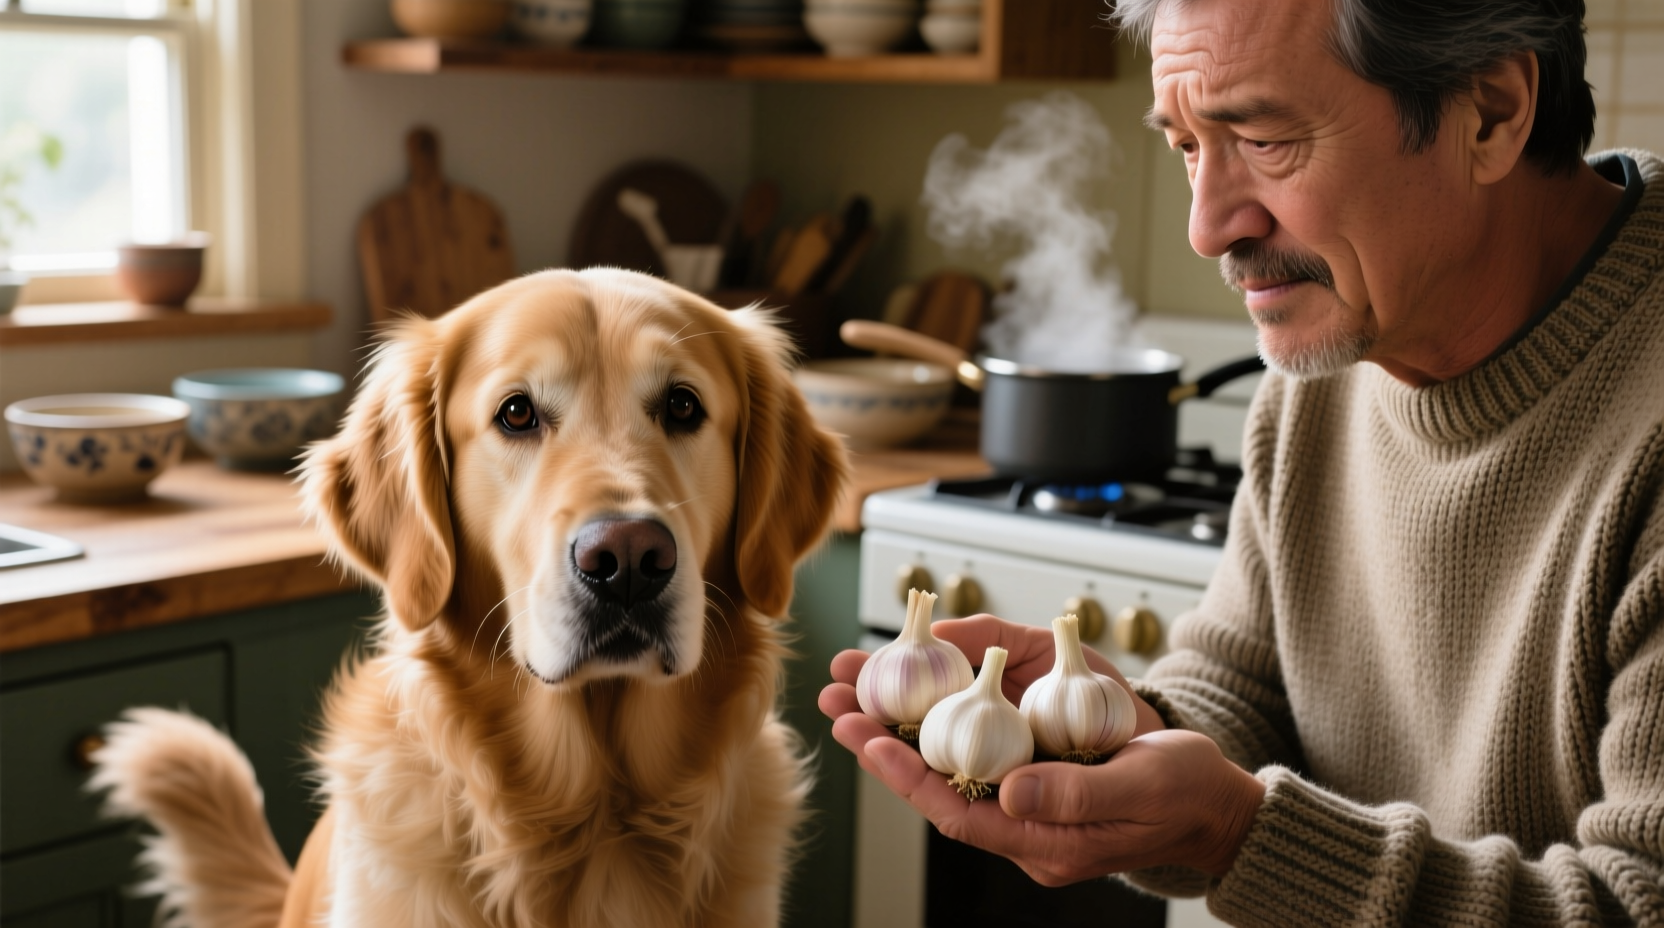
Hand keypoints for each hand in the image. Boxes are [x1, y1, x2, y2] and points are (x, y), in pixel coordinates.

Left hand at [819, 616, 1264, 883]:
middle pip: (938, 790)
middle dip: (884, 748)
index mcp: (1046, 842)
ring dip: (902, 734)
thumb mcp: (1142, 784)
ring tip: (855, 697)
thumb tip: (1010, 791)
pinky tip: (911, 703)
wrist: (1217, 805)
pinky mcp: (1034, 786)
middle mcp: (1026, 830)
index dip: (907, 776)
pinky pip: (973, 760)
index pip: (958, 811)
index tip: (865, 738)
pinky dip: (939, 730)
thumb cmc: (1188, 793)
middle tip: (837, 705)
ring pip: (949, 773)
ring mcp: (1028, 809)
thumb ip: (1077, 791)